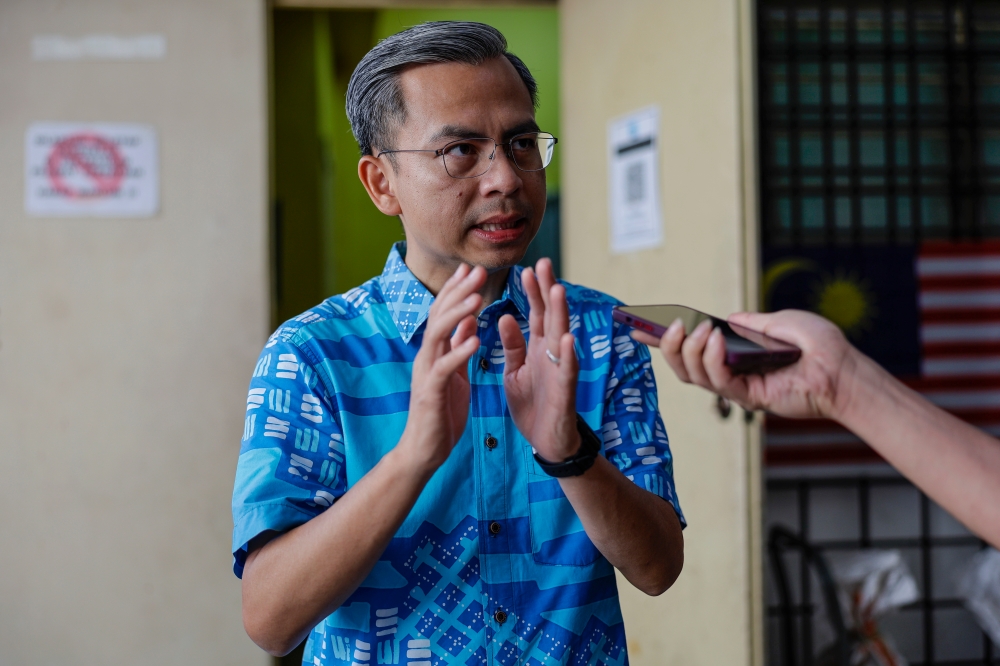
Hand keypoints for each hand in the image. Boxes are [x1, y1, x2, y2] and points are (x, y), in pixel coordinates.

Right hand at [400, 264, 484, 473]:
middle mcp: (426, 357)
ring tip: (477, 298)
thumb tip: (469, 320)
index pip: (442, 313)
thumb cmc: (441, 413)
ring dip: (457, 314)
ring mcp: (426, 373)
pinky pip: (445, 367)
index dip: (455, 290)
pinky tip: (475, 339)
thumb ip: (459, 347)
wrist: (424, 450)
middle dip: (458, 292)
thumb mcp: (456, 374)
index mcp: (433, 352)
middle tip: (476, 271)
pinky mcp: (431, 392)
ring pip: (438, 335)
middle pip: (439, 315)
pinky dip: (459, 351)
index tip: (470, 269)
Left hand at [499, 258, 580, 460]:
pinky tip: (567, 338)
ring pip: (561, 337)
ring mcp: (561, 371)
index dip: (532, 292)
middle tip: (544, 263)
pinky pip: (567, 371)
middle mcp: (552, 355)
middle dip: (547, 291)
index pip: (536, 314)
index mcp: (538, 349)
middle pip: (550, 317)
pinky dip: (567, 355)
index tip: (526, 268)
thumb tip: (504, 316)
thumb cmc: (533, 404)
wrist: (546, 442)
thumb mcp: (515, 371)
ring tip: (556, 289)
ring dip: (559, 314)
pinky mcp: (564, 392)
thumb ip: (513, 345)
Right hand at [631, 309, 858, 419]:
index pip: (689, 348)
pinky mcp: (749, 398)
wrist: (843, 369)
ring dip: (691, 350)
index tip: (635, 327)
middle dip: (669, 346)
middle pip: (683, 366)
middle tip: (674, 325)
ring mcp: (738, 387)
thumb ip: (751, 321)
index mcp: (732, 354)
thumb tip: (726, 319)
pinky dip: (712, 360)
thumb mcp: (781, 320)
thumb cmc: (819, 345)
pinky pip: (719, 382)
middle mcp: (730, 373)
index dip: (661, 341)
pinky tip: (715, 341)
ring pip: (694, 376)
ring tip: (700, 330)